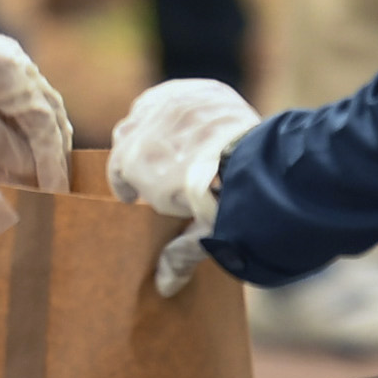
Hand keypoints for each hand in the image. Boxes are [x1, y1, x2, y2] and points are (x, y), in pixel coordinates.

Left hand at [0, 0, 69, 188]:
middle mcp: (19, 64)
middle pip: (51, 115)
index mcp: (11, 71)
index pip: (45, 123)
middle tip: (44, 192)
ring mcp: (8, 62)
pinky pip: (19, 104)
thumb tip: (28, 166)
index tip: (56, 191)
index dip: (52, 161)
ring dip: (35, 146)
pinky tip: (3, 157)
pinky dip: (18, 132)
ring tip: (19, 179)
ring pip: (38, 110)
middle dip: (51, 154)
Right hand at [108, 78, 260, 295]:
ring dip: (155, 125)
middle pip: (127, 135)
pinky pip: (179, 94)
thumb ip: (178, 255)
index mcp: (133, 163)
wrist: (260, 168)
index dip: (125, 185)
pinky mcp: (202, 90)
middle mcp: (145, 127)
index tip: (132, 196)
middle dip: (136, 152)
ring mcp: (173, 104)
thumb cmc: (225, 206)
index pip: (117, 170)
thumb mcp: (201, 235)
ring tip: (171, 142)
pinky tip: (193, 121)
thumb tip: (164, 287)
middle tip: (155, 169)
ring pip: (149, 109)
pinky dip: (181, 106)